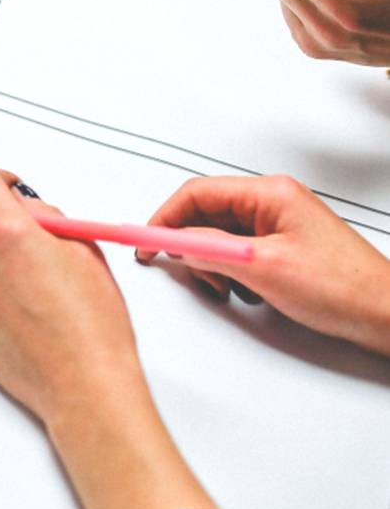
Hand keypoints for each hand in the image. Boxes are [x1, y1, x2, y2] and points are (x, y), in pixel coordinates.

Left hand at [0, 169, 217, 508]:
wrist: (84, 386)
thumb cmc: (94, 325)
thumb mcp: (85, 249)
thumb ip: (48, 219)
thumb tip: (26, 207)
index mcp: (9, 235)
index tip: (11, 189)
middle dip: (6, 230)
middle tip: (43, 254)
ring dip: (0, 266)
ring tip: (42, 296)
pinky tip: (28, 319)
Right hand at [141, 175, 389, 355]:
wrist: (387, 315)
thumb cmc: (344, 288)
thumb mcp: (263, 268)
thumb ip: (211, 249)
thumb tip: (175, 241)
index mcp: (269, 193)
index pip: (197, 193)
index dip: (164, 218)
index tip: (143, 241)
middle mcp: (273, 202)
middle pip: (206, 214)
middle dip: (192, 246)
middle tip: (191, 273)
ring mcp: (279, 224)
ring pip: (221, 236)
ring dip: (214, 264)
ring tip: (229, 288)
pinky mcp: (284, 246)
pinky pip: (240, 251)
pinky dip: (233, 272)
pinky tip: (247, 292)